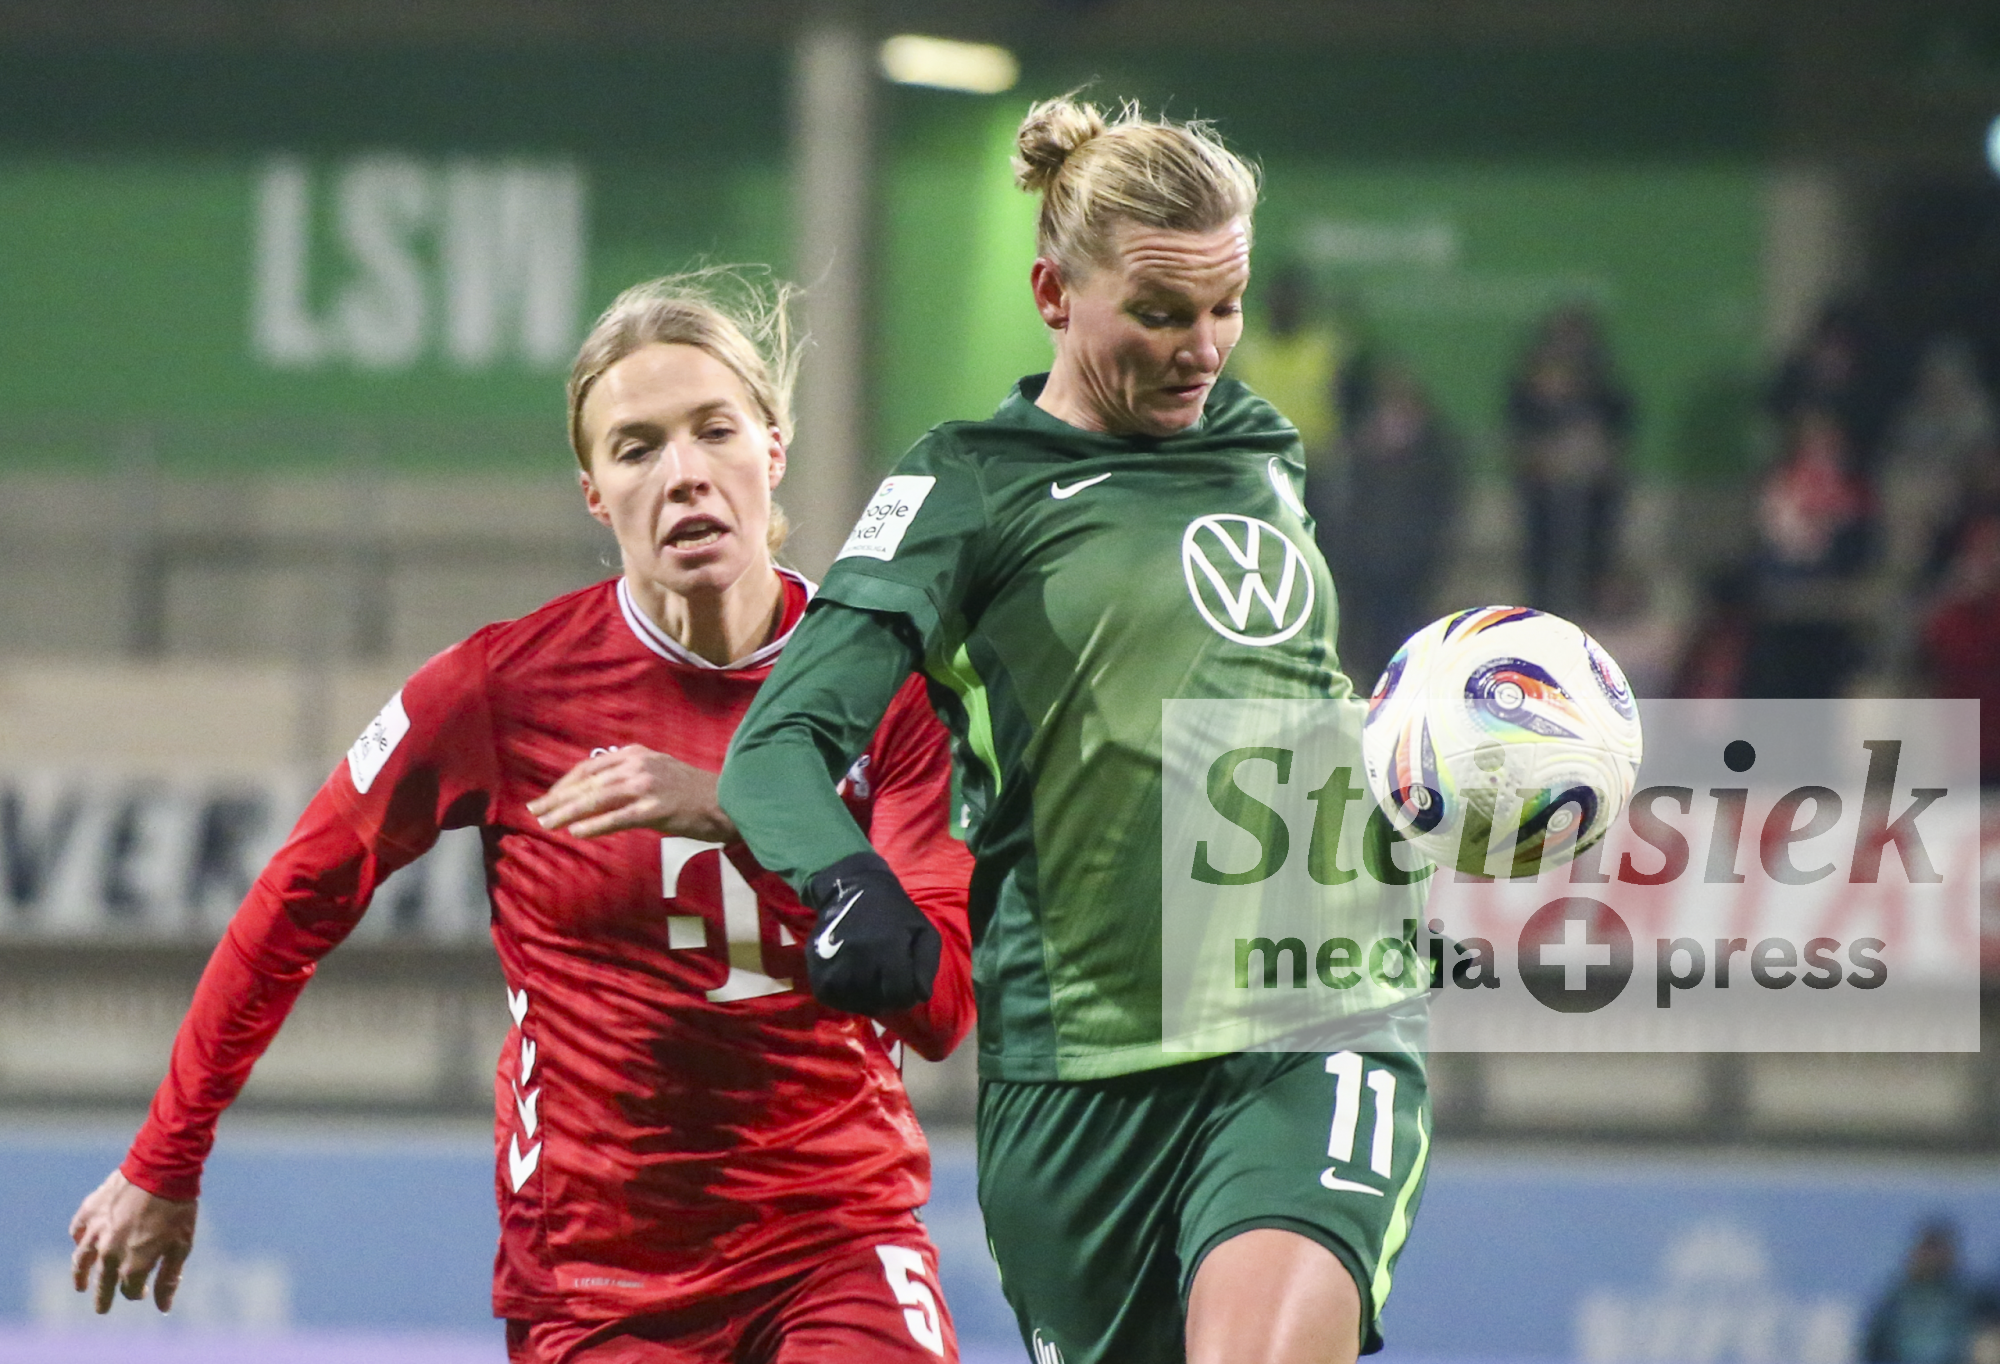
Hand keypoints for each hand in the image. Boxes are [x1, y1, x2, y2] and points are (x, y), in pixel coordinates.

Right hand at [69, 1169, 197, 1314]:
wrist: (162, 1168)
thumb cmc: (177, 1208)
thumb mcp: (181, 1245)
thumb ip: (169, 1278)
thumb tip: (162, 1309)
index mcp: (133, 1264)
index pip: (130, 1290)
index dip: (138, 1293)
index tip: (144, 1292)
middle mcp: (110, 1252)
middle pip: (103, 1282)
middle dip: (103, 1297)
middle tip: (101, 1309)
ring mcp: (96, 1231)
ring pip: (82, 1260)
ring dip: (80, 1275)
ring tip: (80, 1286)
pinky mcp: (90, 1210)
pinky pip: (79, 1230)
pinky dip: (80, 1239)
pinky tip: (82, 1243)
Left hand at [529, 746, 735, 841]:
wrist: (729, 799)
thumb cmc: (690, 790)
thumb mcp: (656, 770)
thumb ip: (627, 775)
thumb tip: (593, 792)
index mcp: (636, 754)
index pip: (589, 768)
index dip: (563, 783)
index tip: (546, 798)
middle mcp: (639, 766)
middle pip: (588, 782)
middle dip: (558, 798)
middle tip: (535, 811)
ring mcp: (649, 787)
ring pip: (599, 798)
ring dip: (569, 811)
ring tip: (548, 823)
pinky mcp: (658, 810)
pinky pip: (620, 818)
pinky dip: (596, 825)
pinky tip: (577, 832)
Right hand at [802, 851, 940, 1015]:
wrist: (851, 889)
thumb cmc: (893, 913)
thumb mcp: (922, 931)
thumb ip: (927, 965)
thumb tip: (920, 996)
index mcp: (888, 947)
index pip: (902, 995)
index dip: (907, 995)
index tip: (905, 986)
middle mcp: (859, 958)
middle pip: (879, 1004)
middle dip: (888, 999)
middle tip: (887, 983)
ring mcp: (835, 966)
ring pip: (856, 1005)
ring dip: (867, 1000)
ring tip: (870, 982)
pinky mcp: (817, 973)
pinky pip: (835, 1000)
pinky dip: (845, 997)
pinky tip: (853, 982)